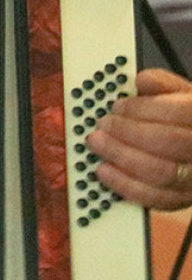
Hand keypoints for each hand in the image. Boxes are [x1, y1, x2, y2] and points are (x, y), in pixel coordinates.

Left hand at [86, 68, 191, 209]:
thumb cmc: (186, 118)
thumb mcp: (181, 94)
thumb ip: (162, 85)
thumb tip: (142, 80)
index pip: (179, 113)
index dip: (143, 109)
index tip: (117, 106)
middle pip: (169, 143)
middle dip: (128, 133)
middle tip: (102, 125)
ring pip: (161, 173)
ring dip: (122, 158)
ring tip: (97, 144)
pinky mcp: (183, 198)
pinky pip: (156, 199)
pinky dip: (126, 186)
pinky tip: (104, 171)